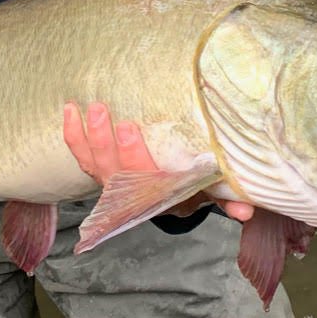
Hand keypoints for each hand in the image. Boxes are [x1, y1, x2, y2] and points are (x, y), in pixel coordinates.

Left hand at [63, 101, 252, 222]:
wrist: (165, 197)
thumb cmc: (190, 186)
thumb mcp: (209, 193)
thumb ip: (227, 201)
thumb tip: (248, 211)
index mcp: (156, 194)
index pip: (139, 177)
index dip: (131, 154)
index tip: (128, 126)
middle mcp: (129, 191)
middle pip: (111, 168)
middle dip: (104, 140)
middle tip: (102, 109)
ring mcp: (111, 181)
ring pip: (93, 162)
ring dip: (87, 136)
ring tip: (87, 105)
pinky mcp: (98, 170)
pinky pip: (80, 156)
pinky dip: (72, 136)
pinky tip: (69, 111)